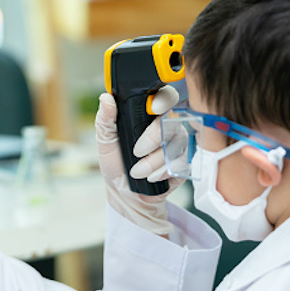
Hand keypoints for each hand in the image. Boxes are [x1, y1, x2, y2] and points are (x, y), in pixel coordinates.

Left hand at [95, 85, 183, 234]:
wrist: (125, 193)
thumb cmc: (116, 163)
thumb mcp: (105, 141)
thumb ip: (106, 119)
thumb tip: (106, 98)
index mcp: (148, 115)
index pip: (164, 97)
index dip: (163, 99)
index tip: (153, 108)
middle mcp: (166, 125)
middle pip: (172, 120)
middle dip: (154, 137)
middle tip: (136, 152)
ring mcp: (177, 143)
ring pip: (176, 143)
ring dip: (154, 161)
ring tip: (137, 171)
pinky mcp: (184, 161)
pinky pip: (182, 161)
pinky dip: (163, 171)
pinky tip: (151, 177)